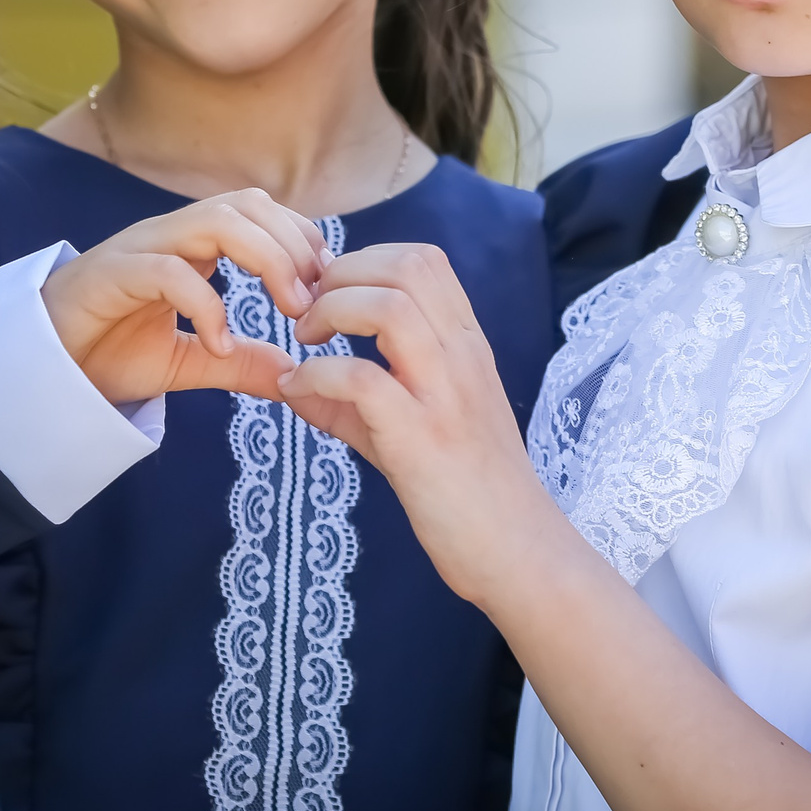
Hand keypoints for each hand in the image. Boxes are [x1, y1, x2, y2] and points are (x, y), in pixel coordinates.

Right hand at [42, 190, 327, 403]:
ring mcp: (138, 249)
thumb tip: (292, 374)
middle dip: (291, 244)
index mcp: (191, 245)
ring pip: (214, 221)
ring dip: (265, 259)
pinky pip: (167, 271)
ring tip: (287, 311)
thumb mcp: (188, 362)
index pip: (260, 212)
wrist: (41, 373)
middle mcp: (168, 235)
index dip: (301, 238)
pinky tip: (222, 343)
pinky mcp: (110, 274)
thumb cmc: (106, 354)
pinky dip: (205, 303)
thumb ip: (238, 362)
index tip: (326, 287)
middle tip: (313, 301)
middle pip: (245, 204)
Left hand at [277, 243, 555, 603]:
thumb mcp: (416, 426)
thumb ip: (357, 400)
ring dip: (333, 311)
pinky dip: (318, 375)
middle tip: (308, 312)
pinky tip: (298, 391)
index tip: (326, 293)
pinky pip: (363, 380)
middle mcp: (463, 357)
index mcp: (467, 345)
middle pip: (407, 266)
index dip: (363, 260)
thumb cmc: (469, 491)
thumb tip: (294, 384)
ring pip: (389, 308)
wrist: (516, 550)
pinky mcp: (422, 440)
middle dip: (342, 273)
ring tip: (306, 339)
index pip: (423, 260)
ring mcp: (446, 395)